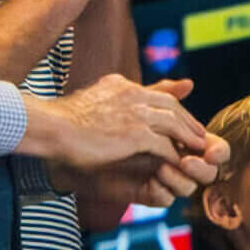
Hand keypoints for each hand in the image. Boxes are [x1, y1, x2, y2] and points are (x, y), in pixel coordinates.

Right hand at [37, 72, 214, 179]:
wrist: (50, 126)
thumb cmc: (65, 119)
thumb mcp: (93, 99)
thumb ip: (113, 95)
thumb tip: (120, 97)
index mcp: (122, 85)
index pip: (158, 94)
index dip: (175, 107)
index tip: (184, 121)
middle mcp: (132, 93)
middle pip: (172, 106)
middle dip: (188, 122)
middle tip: (199, 136)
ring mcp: (135, 112)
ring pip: (174, 124)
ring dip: (188, 138)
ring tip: (197, 151)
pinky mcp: (134, 133)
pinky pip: (164, 145)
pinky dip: (174, 155)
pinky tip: (178, 164)